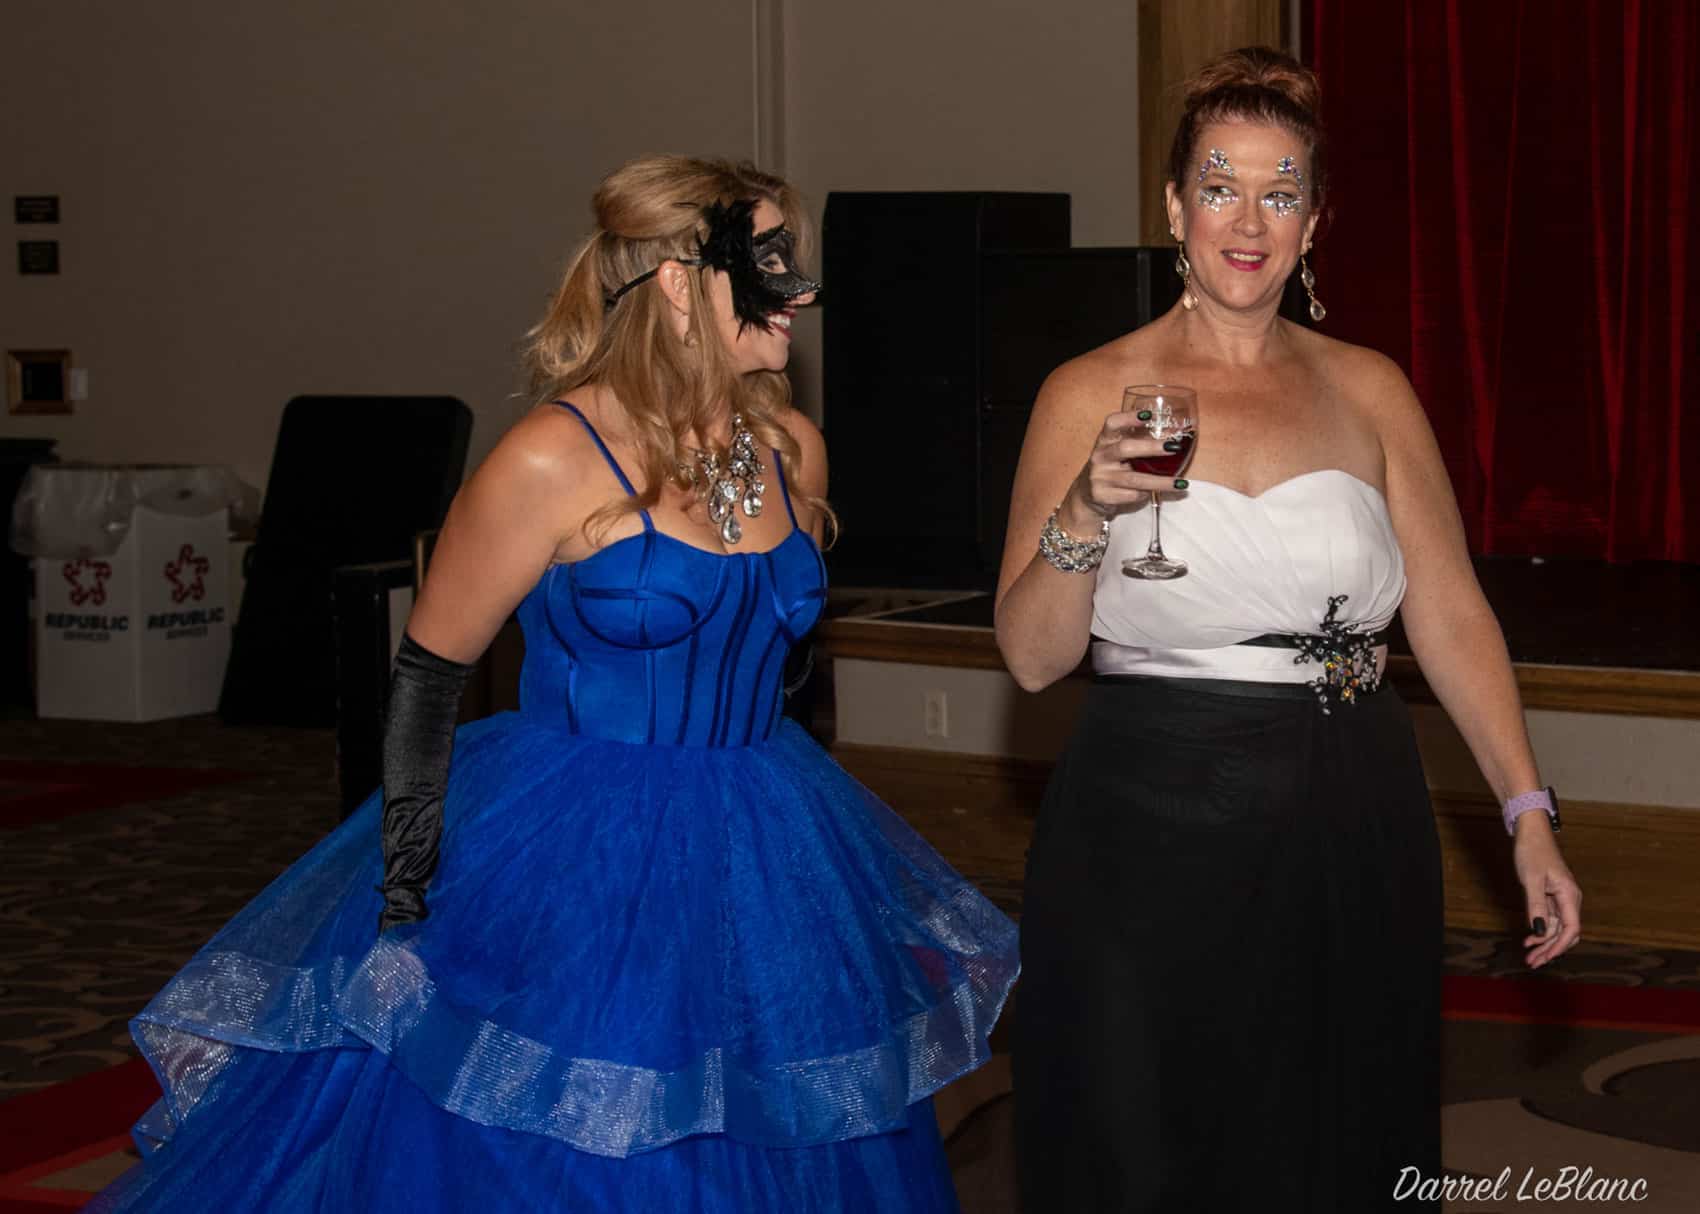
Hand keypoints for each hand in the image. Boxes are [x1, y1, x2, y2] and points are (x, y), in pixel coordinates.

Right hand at [1058, 410, 1185, 532]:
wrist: (1086, 496)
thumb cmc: (1110, 469)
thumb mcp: (1116, 453)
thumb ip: (1136, 443)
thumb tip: (1172, 436)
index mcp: (1104, 441)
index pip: (1112, 424)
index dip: (1128, 417)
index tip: (1148, 415)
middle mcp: (1100, 457)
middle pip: (1125, 449)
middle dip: (1151, 447)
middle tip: (1174, 447)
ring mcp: (1099, 477)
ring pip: (1134, 479)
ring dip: (1160, 482)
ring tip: (1180, 483)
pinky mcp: (1102, 496)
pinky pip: (1131, 495)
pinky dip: (1146, 495)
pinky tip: (1154, 494)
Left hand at [1513, 816, 1581, 967]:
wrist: (1531, 832)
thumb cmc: (1532, 852)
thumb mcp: (1531, 880)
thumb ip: (1536, 906)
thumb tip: (1540, 931)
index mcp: (1570, 895)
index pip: (1571, 929)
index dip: (1559, 946)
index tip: (1545, 958)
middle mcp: (1570, 899)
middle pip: (1566, 932)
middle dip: (1551, 949)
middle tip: (1532, 962)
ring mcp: (1561, 898)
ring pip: (1557, 928)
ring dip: (1544, 943)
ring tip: (1529, 956)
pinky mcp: (1552, 896)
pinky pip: (1550, 919)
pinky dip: (1541, 930)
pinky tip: (1530, 938)